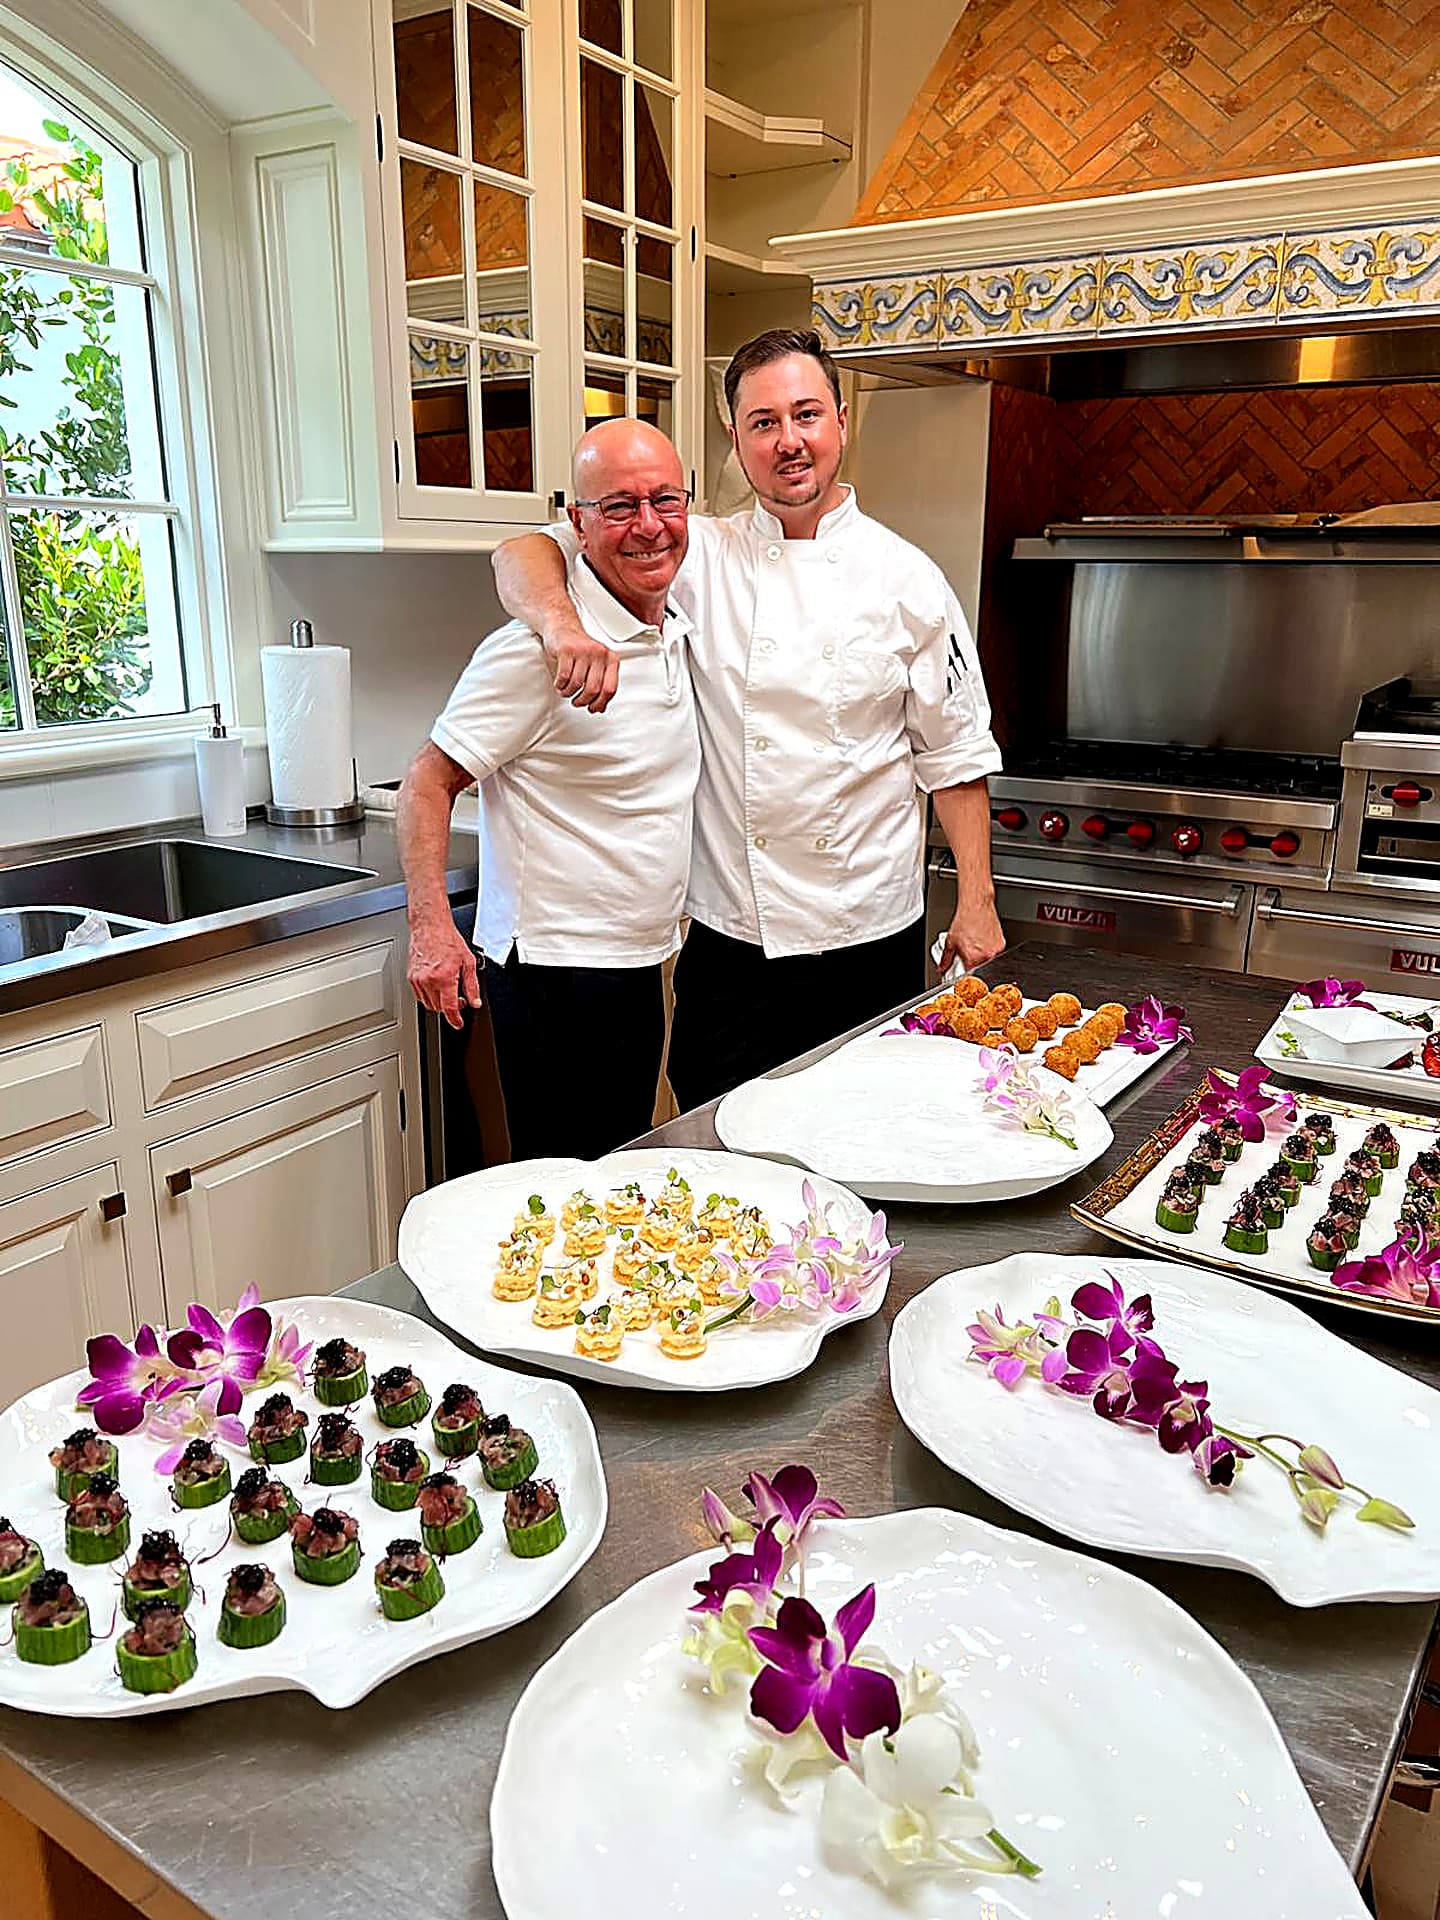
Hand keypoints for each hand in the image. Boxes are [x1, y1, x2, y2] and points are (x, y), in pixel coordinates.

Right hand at [407, 913, 481, 1029]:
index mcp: (444, 977)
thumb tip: (474, 1001)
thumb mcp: (468, 962)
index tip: (458, 1023)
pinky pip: (420, 995)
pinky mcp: (411, 977)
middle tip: (458, 998)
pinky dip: (429, 995)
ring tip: (448, 989)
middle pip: (438, 1008)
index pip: (449, 1008)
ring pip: (428, 1003)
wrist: (430, 927)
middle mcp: (428, 980)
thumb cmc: (448, 940)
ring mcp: (417, 979)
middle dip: (450, 1007)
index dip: (455, 1020)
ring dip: (439, 1002)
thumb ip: (472, 985)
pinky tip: (437, 984)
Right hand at [542, 615, 620, 712]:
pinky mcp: (567, 650)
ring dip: (568, 693)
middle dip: (582, 701)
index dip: (600, 703)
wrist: (563, 627)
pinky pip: (564, 676)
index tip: (593, 708)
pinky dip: (560, 685)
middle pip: (593, 689)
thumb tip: (600, 707)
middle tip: (577, 702)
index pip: (610, 689)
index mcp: (611, 659)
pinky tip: (560, 683)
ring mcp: (583, 651)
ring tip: (566, 691)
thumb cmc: (580, 649)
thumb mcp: (595, 665)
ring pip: (577, 684)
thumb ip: (601, 684)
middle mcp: (599, 654)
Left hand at [941, 897, 1005, 976]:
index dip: (964, 973)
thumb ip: (945, 959)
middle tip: (967, 952)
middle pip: (979, 969)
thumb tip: (942, 968)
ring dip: (981, 957)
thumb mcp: (950, 942)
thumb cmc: (964, 921)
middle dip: (972, 964)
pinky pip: (995, 952)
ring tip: (975, 943)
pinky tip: (982, 940)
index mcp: (973, 958)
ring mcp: (996, 950)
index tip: (961, 970)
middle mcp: (987, 956)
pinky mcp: (1002, 944)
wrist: (976, 906)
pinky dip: (989, 949)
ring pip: (988, 961)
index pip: (969, 976)